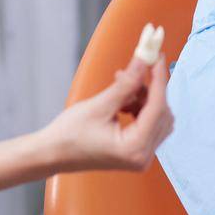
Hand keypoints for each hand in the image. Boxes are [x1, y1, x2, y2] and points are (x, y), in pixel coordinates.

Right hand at [48, 57, 173, 171]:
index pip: (157, 108)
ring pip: (157, 117)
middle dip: (150, 88)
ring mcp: (141, 156)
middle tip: (140, 65)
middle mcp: (143, 156)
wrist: (53, 154)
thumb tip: (144, 61)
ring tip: (122, 82)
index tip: (158, 57)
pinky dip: (139, 107)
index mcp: (134, 148)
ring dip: (144, 97)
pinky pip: (148, 124)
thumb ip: (126, 84)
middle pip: (161, 113)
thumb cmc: (69, 135)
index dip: (159, 80)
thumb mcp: (99, 105)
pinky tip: (122, 98)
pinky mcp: (136, 152)